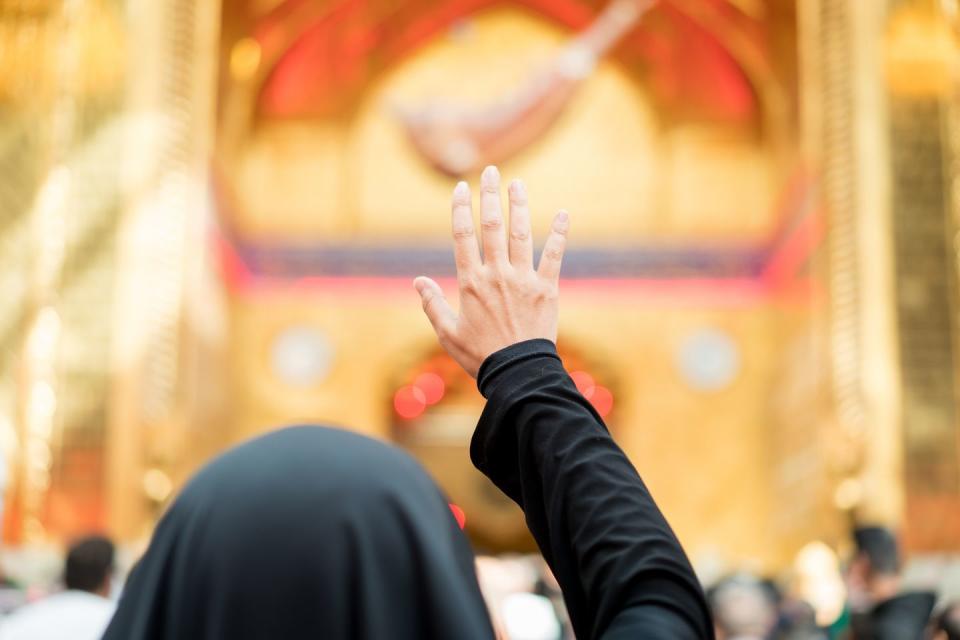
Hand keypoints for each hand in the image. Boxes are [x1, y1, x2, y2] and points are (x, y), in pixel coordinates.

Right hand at [414, 165, 569, 377]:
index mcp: (470, 282)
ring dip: (520, 206)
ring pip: (521, 234)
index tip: (462, 187)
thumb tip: (417, 280)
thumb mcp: (447, 332)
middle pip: (492, 226)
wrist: (517, 374)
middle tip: (492, 171)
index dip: (461, 208)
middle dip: (491, 195)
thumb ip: (432, 303)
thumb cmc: (480, 356)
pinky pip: (555, 257)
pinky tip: (564, 214)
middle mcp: (496, 274)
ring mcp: (523, 280)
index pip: (463, 235)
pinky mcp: (547, 290)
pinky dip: (560, 235)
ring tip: (518, 183)